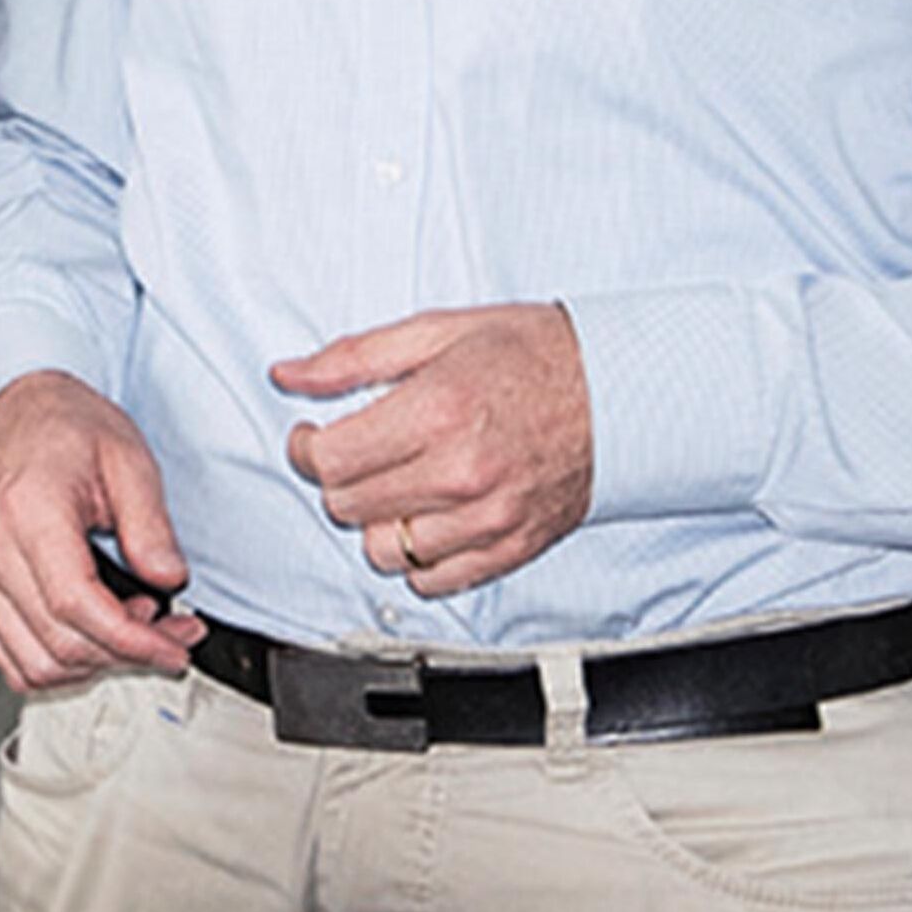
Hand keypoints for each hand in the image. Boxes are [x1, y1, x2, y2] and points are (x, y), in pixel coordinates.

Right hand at [0, 370, 202, 689]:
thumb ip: (150, 525)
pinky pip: (15, 659)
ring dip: (96, 664)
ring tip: (135, 628)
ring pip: (36, 664)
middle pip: (59, 644)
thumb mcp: (128, 460)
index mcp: (27, 511)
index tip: (176, 647)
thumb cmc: (68, 428)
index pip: (77, 607)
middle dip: (127, 655)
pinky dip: (63, 664)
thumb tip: (169, 580)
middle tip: (174, 633)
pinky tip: (98, 636)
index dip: (134, 642)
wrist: (18, 413)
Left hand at [274, 302, 592, 596]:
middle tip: (354, 454)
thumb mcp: (438, 331)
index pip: (332, 460)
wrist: (623, 390)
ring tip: (393, 485)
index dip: (305, 449)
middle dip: (338, 480)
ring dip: (375, 521)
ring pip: (385, 551)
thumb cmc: (533, 353)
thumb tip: (288, 376)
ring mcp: (490, 517)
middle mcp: (462, 472)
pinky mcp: (513, 547)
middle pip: (350, 507)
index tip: (311, 437)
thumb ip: (354, 357)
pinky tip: (426, 516)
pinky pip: (435, 580)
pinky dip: (418, 556)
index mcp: (438, 411)